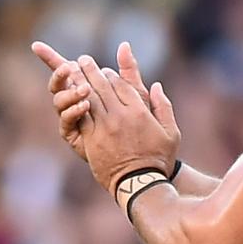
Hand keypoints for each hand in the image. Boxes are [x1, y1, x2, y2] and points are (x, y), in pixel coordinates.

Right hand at [31, 41, 150, 160]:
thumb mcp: (138, 96)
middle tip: (71, 64)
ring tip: (85, 88)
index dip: (56, 59)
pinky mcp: (74, 135)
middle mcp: (78, 102)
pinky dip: (73, 110)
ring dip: (68, 90)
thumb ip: (130, 72)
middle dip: (58, 69)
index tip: (46, 49)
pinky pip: (66, 120)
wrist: (143, 161)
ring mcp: (75, 119)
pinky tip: (85, 105)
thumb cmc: (143, 126)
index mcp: (91, 90)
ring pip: (59, 99)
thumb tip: (125, 45)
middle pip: (60, 82)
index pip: (69, 71)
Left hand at [76, 55, 180, 193]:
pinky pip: (82, 115)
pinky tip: (71, 93)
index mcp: (140, 112)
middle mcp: (121, 116)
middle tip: (84, 60)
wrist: (140, 183)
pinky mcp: (92, 138)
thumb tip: (157, 86)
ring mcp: (105, 127)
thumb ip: (164, 106)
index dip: (112, 75)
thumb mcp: (171, 132)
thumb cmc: (159, 158)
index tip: (106, 70)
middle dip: (92, 70)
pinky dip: (76, 101)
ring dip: (80, 81)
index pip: (122, 85)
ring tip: (73, 70)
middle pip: (103, 86)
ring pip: (89, 97)